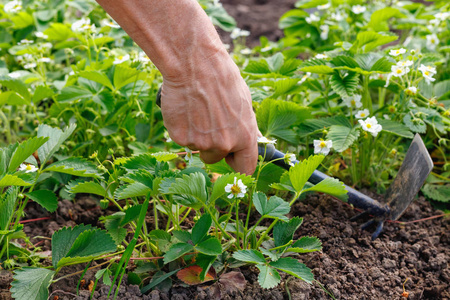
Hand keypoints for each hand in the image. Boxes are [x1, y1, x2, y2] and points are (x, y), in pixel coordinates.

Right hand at [160, 49, 258, 174]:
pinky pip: (182, 138)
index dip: (237, 163)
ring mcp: (201, 143)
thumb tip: (250, 140)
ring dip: (196, 135)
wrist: (195, 64)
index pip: (246, 167)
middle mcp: (224, 144)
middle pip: (215, 159)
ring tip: (196, 110)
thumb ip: (244, 126)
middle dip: (212, 147)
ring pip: (197, 148)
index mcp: (245, 136)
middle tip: (207, 122)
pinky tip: (185, 108)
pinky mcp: (181, 137)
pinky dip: (182, 127)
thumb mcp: (244, 102)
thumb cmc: (222, 78)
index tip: (231, 159)